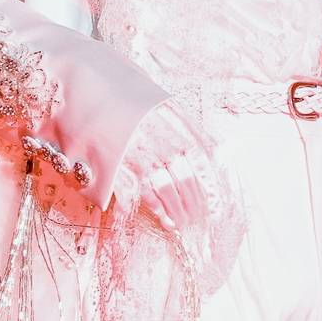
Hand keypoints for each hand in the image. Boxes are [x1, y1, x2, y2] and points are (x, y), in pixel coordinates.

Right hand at [112, 101, 220, 243]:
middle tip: (198, 218)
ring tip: (182, 223)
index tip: (216, 205)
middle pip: (187, 181)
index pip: (203, 164)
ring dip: (178, 211)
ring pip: (168, 191)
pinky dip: (157, 209)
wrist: (100, 98)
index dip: (210, 188)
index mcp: (178, 130)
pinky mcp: (124, 167)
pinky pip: (145, 193)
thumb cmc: (137, 105)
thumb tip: (221, 151)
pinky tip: (164, 218)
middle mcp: (164, 145)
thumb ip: (193, 129)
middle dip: (194, 204)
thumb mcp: (169, 108)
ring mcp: (144, 157)